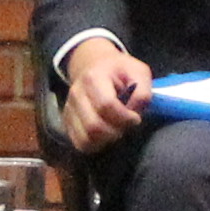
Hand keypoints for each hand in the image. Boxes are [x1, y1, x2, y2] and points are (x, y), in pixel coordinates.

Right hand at [61, 34, 151, 152]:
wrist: (93, 64)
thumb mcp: (139, 72)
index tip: (136, 118)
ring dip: (106, 141)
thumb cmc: (119, 70)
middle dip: (116, 132)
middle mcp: (76, 94)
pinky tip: (106, 136)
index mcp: (93, 78)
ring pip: (84, 139)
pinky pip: (79, 143)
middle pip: (93, 126)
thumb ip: (142, 93)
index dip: (124, 117)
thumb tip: (135, 115)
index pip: (106, 105)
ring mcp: (69, 109)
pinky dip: (95, 145)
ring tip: (116, 131)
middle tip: (126, 126)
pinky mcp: (67, 121)